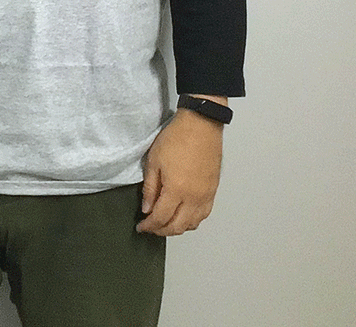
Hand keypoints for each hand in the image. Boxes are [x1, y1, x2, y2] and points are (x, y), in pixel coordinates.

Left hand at [136, 109, 222, 235]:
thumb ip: (150, 188)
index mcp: (177, 190)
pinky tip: (183, 216)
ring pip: (193, 224)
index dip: (149, 225)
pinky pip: (204, 214)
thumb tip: (147, 208)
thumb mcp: (154, 161)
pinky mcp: (213, 190)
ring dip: (178, 228)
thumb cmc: (177, 138)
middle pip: (178, 226)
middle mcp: (194, 197)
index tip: (141, 226)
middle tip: (151, 227)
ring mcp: (206, 195)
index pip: (161, 218)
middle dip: (162, 231)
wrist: (200, 125)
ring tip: (165, 223)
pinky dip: (192, 220)